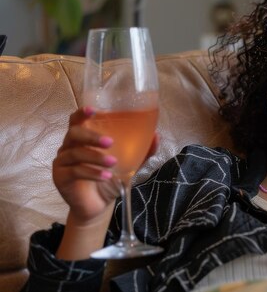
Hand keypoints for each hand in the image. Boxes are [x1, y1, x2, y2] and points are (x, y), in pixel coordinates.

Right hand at [53, 107, 158, 225]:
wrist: (98, 205)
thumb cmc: (110, 179)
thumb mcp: (129, 165)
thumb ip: (141, 151)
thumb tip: (157, 136)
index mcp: (83, 138)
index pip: (77, 120)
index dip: (82, 112)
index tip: (94, 109)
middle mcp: (69, 146)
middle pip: (74, 133)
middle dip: (92, 136)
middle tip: (110, 142)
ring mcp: (62, 161)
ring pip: (75, 153)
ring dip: (96, 157)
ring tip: (113, 164)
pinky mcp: (60, 177)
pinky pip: (74, 171)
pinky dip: (92, 173)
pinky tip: (106, 177)